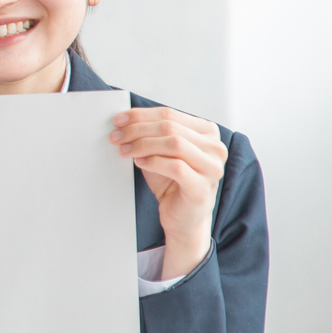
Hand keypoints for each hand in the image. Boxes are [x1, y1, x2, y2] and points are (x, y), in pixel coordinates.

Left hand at [110, 107, 226, 278]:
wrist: (183, 218)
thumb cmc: (172, 182)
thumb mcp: (160, 151)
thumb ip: (151, 134)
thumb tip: (123, 120)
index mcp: (207, 132)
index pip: (170, 114)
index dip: (141, 115)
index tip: (118, 120)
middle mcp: (215, 148)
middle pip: (170, 127)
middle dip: (137, 130)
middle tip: (116, 136)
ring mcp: (212, 168)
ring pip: (174, 144)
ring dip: (143, 144)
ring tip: (124, 150)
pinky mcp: (202, 187)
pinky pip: (175, 166)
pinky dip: (153, 162)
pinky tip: (139, 163)